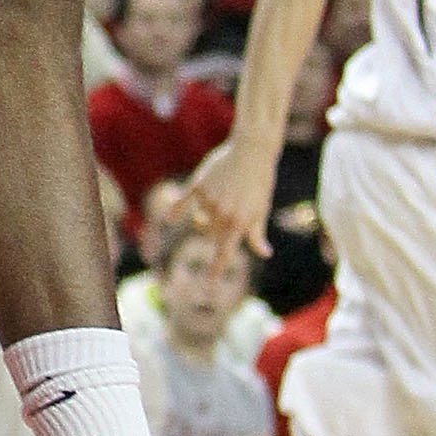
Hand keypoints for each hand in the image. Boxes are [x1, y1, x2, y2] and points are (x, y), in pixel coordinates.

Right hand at [183, 135, 277, 279]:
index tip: (208, 285)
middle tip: (231, 215)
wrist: (252, 150)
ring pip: (200, 220)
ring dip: (206, 218)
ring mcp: (207, 199)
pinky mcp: (197, 185)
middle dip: (218, 233)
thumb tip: (264, 253)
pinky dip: (176, 210)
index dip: (215, 269)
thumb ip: (257, 234)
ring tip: (224, 199)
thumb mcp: (260, 209)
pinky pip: (182, 202)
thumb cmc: (260, 181)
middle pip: (211, 235)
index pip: (224, 253)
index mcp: (238, 223)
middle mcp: (220, 214)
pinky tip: (171, 219)